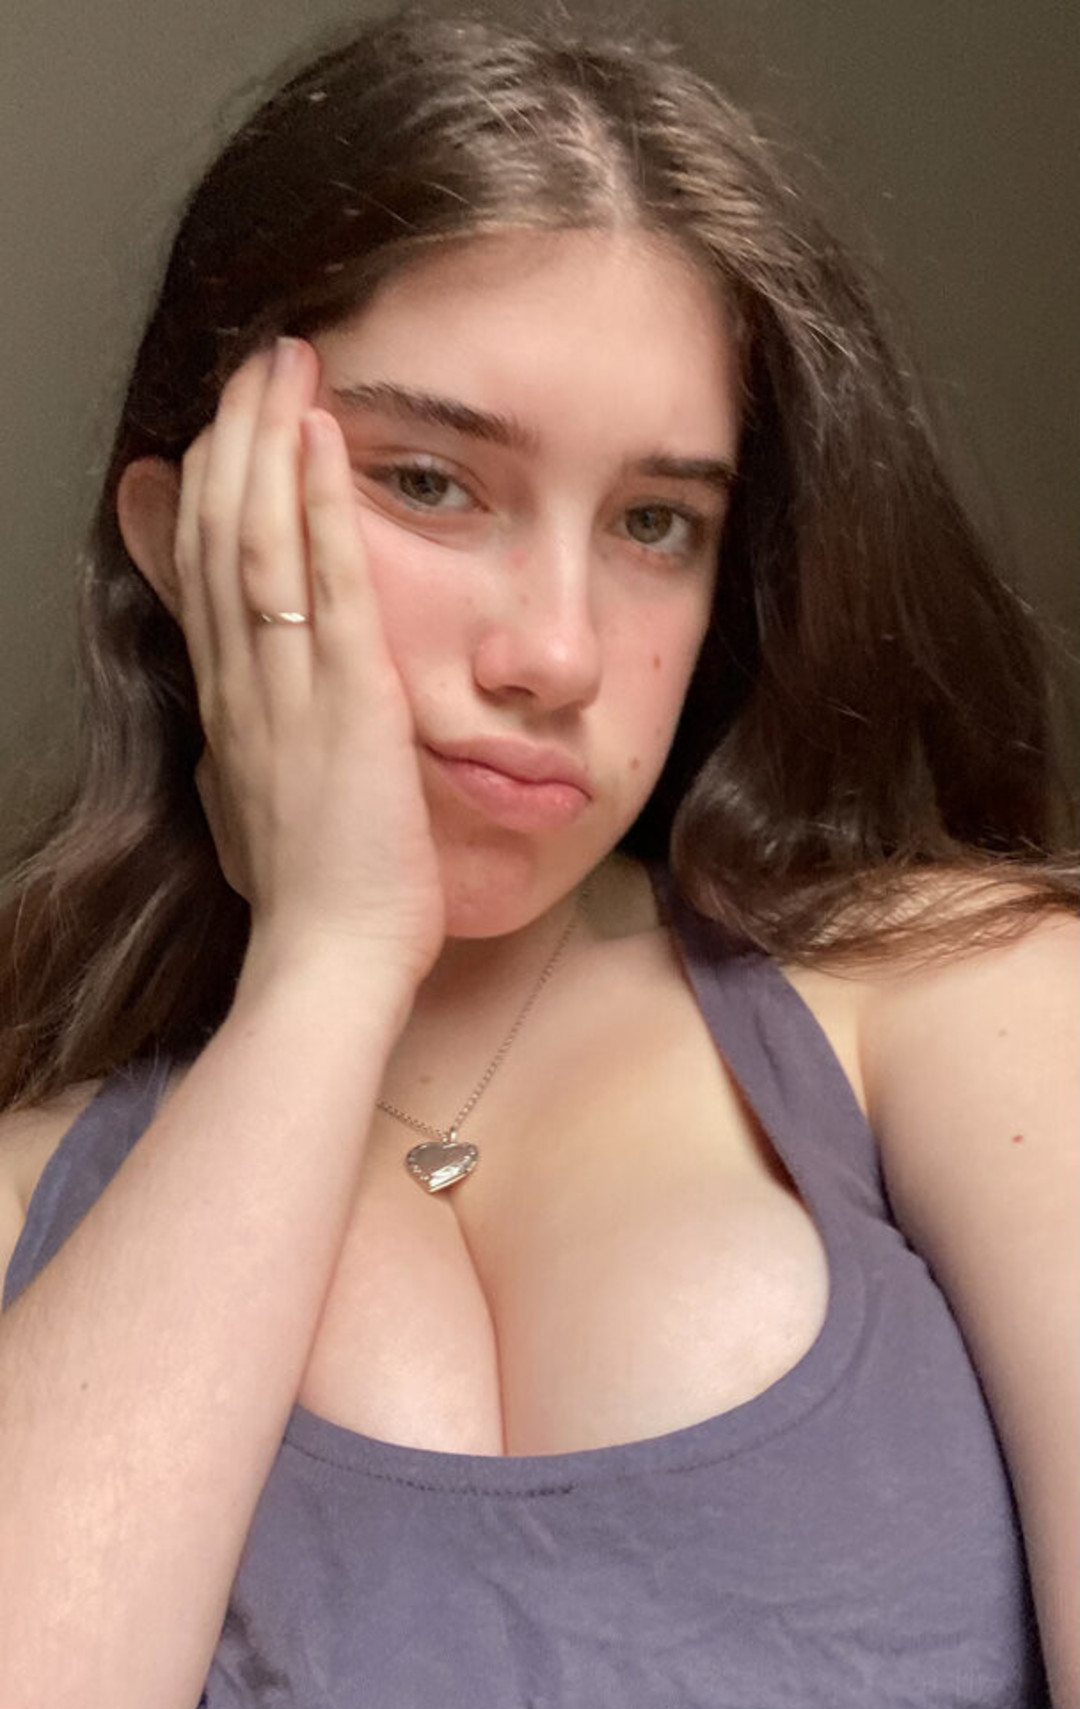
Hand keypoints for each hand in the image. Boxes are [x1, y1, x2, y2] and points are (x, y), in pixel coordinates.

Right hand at [174, 336, 446, 987]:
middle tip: (257, 362)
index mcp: (232, 708)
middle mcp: (245, 685)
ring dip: (272, 442)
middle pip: (219, 533)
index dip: (210, 489)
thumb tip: (234, 729)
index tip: (228, 430)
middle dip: (236, 438)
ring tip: (286, 364)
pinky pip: (328, 585)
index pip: (204, 574)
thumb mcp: (258, 811)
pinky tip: (328, 439)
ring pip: (258, 540)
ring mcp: (289, 690)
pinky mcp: (349, 703)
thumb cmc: (315, 900)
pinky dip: (322, 505)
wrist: (330, 960)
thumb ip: (247, 753)